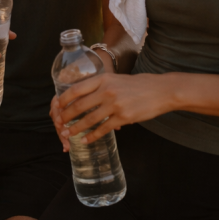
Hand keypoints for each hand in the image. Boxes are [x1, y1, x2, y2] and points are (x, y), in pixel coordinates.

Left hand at [55, 72, 173, 144]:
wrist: (161, 91)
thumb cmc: (138, 85)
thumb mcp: (116, 80)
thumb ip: (100, 87)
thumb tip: (83, 98)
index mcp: (103, 79)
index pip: (76, 89)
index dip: (64, 99)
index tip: (57, 106)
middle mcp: (107, 91)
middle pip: (79, 105)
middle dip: (66, 116)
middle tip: (59, 123)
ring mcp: (115, 105)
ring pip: (89, 119)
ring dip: (76, 129)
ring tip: (68, 134)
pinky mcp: (124, 117)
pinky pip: (103, 129)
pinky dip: (92, 136)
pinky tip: (86, 140)